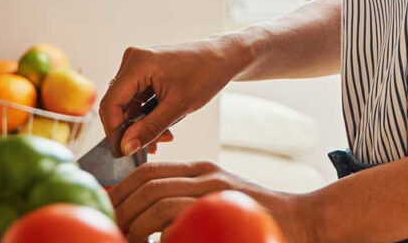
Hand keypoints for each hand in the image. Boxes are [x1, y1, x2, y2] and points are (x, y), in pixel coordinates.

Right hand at [99, 38, 249, 154]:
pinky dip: (147, 116)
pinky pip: (137, 100)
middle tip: (151, 149)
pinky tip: (162, 129)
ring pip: (128, 106)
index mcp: (137, 64)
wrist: (222, 58)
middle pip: (118, 105)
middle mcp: (132, 61)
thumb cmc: (205, 75)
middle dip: (132, 130)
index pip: (110, 104)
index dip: (114, 131)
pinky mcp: (144, 73)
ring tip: (163, 139)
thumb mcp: (178, 107)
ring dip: (142, 126)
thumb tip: (125, 148)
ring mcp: (138, 66)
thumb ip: (149, 129)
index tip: (124, 153)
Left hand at [108, 160, 317, 242]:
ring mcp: (216, 190)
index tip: (101, 210)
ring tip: (125, 242)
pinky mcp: (225, 207)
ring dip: (133, 225)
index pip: (147, 172)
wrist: (306, 221)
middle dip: (119, 208)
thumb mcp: (217, 207)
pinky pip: (178, 215)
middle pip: (146, 183)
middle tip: (107, 231)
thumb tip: (146, 228)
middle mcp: (205, 175)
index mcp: (200, 172)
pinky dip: (157, 231)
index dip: (118, 190)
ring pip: (157, 199)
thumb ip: (186, 209)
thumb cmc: (259, 221)